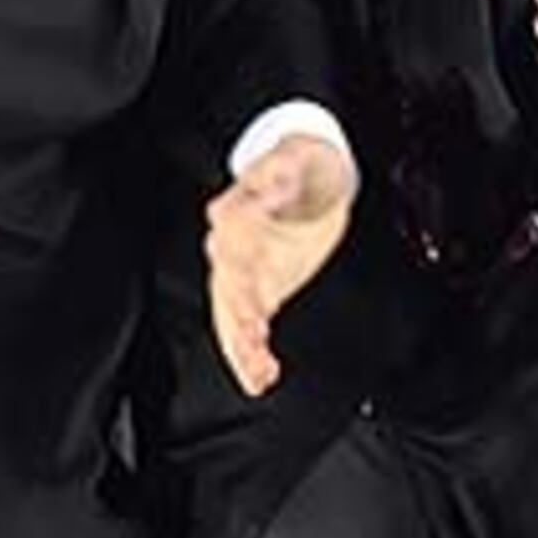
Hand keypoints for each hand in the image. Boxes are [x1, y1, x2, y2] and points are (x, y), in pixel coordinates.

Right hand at [205, 133, 354, 397]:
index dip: (235, 260)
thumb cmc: (299, 167)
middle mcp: (233, 248)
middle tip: (251, 339)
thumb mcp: (296, 160)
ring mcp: (244, 276)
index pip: (228, 240)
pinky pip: (248, 330)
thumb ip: (280, 174)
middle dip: (237, 315)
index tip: (242, 277)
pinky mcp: (260, 295)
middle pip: (227, 284)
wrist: (311, 181)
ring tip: (256, 373)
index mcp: (237, 213)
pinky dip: (252, 356)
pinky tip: (262, 377)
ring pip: (231, 316)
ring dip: (241, 346)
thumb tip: (272, 186)